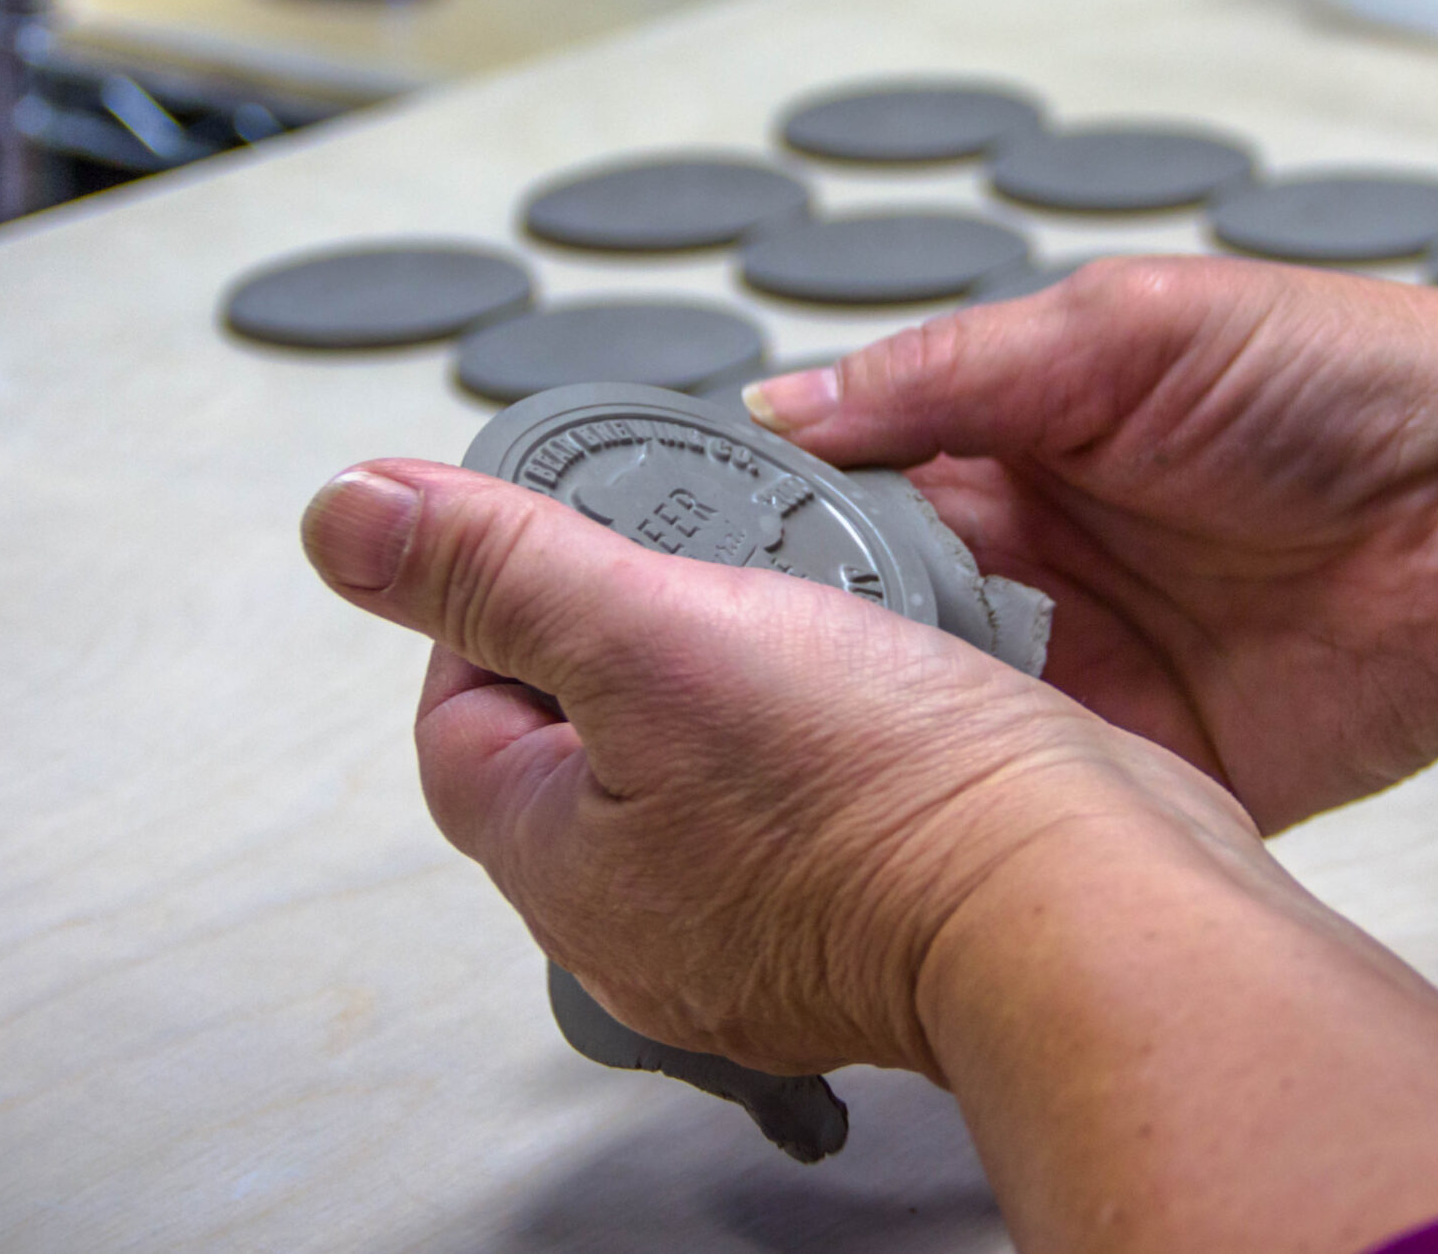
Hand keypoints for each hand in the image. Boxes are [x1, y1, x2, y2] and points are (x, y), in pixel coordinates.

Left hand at [299, 458, 1257, 1077]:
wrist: (1090, 897)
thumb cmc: (889, 799)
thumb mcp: (653, 633)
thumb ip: (494, 571)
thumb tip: (347, 519)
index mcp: (566, 862)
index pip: (463, 709)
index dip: (502, 597)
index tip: (574, 532)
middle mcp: (654, 913)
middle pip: (595, 729)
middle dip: (648, 620)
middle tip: (718, 556)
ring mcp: (766, 918)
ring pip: (719, 748)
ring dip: (761, 654)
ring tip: (821, 596)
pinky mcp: (871, 900)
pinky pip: (822, 782)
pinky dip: (850, 711)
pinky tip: (898, 664)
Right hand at [748, 258, 1437, 832]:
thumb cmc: (1352, 377)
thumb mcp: (1124, 329)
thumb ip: (952, 373)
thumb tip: (792, 396)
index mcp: (1019, 442)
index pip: (853, 489)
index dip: (777, 524)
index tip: (692, 558)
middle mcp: (1041, 561)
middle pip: (879, 618)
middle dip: (814, 643)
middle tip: (738, 662)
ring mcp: (1094, 669)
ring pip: (943, 717)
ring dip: (888, 730)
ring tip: (806, 736)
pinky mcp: (1157, 764)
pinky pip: (1044, 798)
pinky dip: (990, 807)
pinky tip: (931, 801)